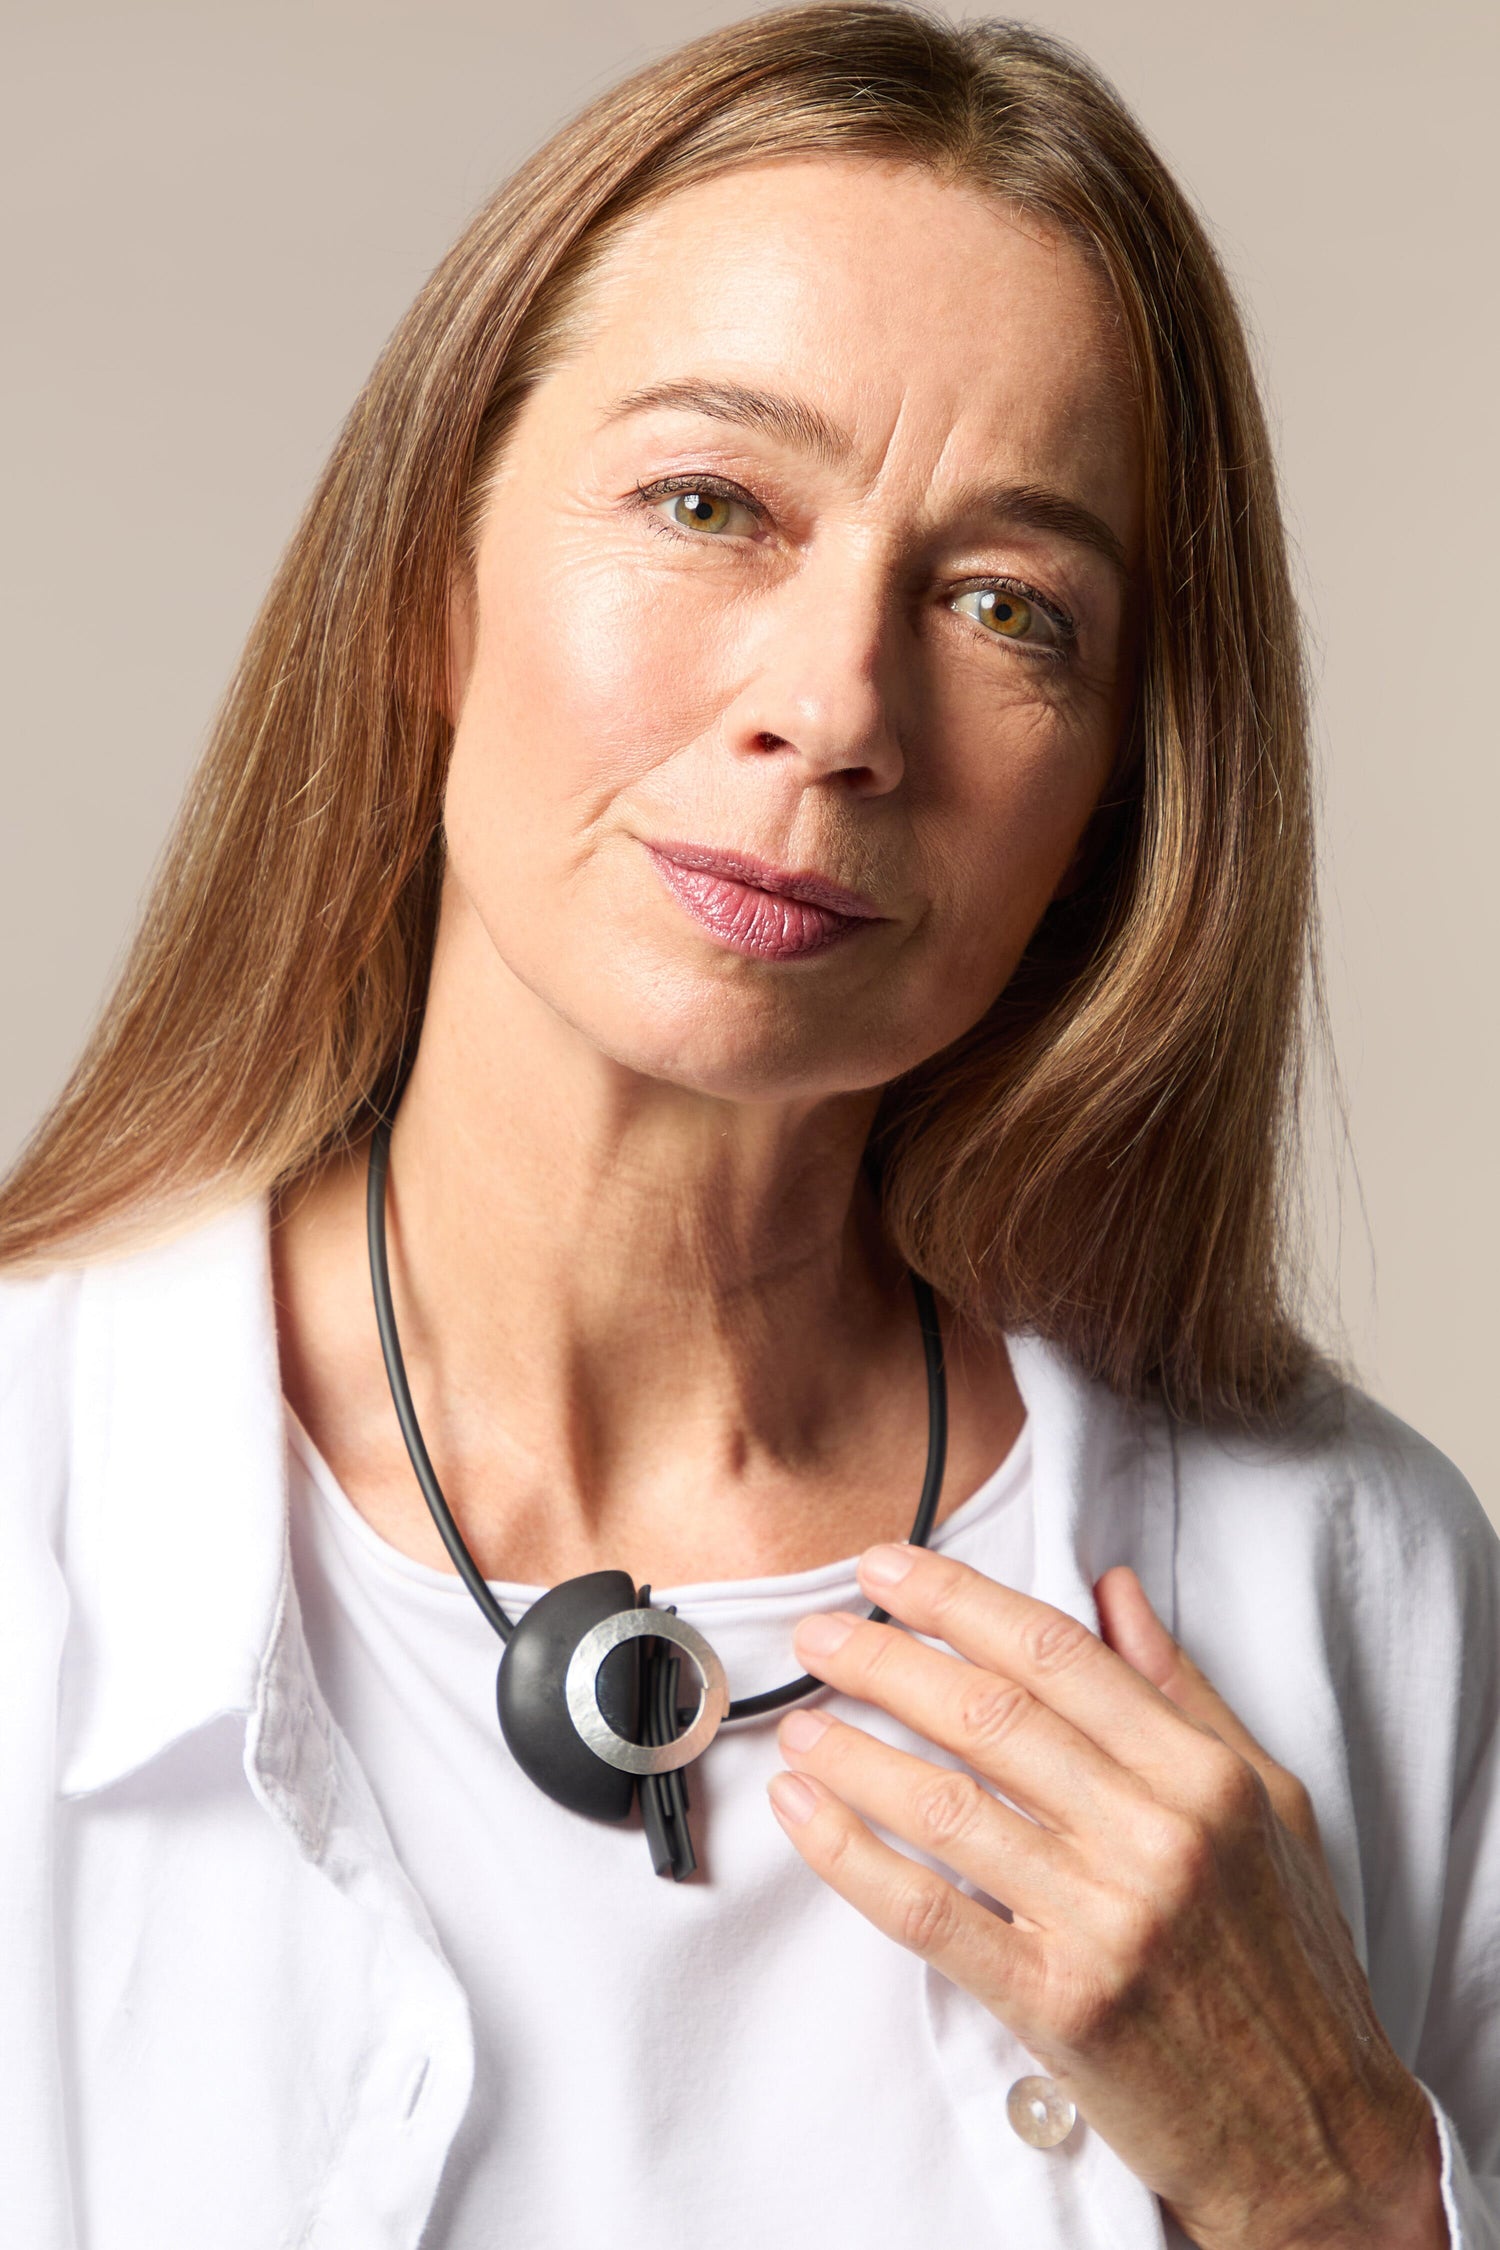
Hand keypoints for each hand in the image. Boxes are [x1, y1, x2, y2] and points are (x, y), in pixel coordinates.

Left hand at [767, 1546, 1446, 2249]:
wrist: (1316, 2131)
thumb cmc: (1288, 1961)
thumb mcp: (1269, 1803)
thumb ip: (1180, 1690)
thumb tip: (1110, 1588)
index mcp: (1202, 1775)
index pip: (1055, 1653)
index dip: (957, 1600)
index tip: (887, 1569)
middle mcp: (1156, 1835)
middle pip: (988, 1714)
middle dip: (885, 1659)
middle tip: (819, 1633)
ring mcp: (1105, 1921)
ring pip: (946, 1804)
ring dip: (852, 1753)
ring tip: (798, 1725)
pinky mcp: (1058, 2004)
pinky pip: (930, 1911)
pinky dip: (851, 1854)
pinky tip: (804, 1813)